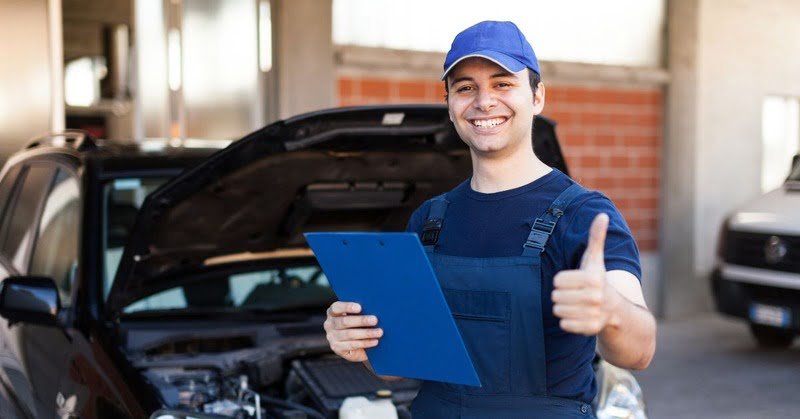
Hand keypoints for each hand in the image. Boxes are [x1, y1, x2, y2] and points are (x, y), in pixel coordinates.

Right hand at [324, 301, 382, 361]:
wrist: (357, 346)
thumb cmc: (359, 325)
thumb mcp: (357, 316)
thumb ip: (361, 311)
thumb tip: (375, 307)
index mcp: (333, 312)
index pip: (336, 307)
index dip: (347, 307)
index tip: (360, 307)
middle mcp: (329, 324)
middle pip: (344, 321)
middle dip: (361, 320)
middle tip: (375, 320)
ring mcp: (331, 337)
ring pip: (349, 334)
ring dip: (366, 333)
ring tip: (379, 332)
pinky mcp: (336, 348)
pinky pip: (352, 345)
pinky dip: (365, 343)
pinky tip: (375, 341)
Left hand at [552, 213, 622, 335]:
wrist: (616, 311)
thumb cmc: (598, 280)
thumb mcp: (596, 259)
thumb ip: (596, 237)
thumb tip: (602, 215)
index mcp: (593, 279)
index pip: (557, 280)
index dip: (562, 280)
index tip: (574, 281)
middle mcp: (595, 297)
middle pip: (556, 296)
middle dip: (562, 294)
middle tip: (575, 294)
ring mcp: (593, 314)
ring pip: (558, 310)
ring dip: (563, 308)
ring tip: (576, 305)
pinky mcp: (590, 329)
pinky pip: (564, 324)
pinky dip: (567, 321)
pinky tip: (578, 316)